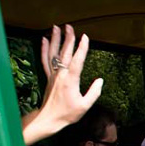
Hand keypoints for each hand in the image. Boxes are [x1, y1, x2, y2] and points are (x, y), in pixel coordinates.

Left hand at [24, 25, 102, 143]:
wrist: (49, 119)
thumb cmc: (67, 114)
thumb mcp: (85, 106)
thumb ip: (94, 92)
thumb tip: (100, 81)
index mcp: (71, 80)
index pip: (78, 60)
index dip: (82, 48)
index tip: (85, 37)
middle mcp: (61, 74)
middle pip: (65, 53)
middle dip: (68, 38)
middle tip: (70, 26)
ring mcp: (53, 75)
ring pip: (53, 53)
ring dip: (55, 39)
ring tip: (56, 27)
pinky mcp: (48, 77)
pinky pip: (45, 60)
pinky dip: (44, 49)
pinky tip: (44, 40)